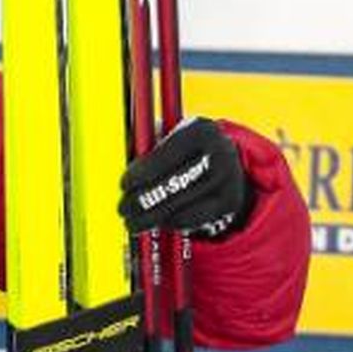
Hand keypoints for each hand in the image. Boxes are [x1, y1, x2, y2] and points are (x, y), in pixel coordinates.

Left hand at [116, 117, 252, 241]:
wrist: (227, 160)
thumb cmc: (183, 148)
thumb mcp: (169, 136)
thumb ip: (145, 146)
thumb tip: (122, 163)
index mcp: (200, 129)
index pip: (166, 155)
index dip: (142, 173)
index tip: (123, 185)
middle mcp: (220, 152)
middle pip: (174, 184)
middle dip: (143, 199)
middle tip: (123, 209)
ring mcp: (228, 178)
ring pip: (182, 205)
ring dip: (151, 217)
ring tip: (132, 222)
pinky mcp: (230, 202)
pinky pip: (193, 218)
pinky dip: (170, 222)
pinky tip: (157, 221)